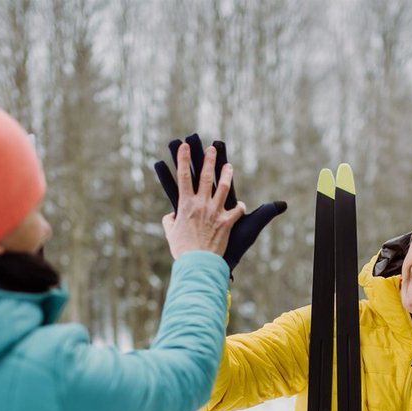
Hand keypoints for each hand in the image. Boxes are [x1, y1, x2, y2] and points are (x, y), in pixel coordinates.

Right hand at [161, 139, 244, 259]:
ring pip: (223, 188)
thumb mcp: (170, 232)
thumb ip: (170, 220)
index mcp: (185, 205)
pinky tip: (241, 205)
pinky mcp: (227, 223)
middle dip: (209, 160)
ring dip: (226, 174)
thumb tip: (172, 215)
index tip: (184, 146)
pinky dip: (240, 207)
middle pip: (205, 176)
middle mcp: (201, 205)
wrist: (197, 263)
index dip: (183, 159)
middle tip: (212, 148)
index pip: (183, 177)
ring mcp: (215, 212)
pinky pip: (237, 210)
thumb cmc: (181, 249)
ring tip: (229, 165)